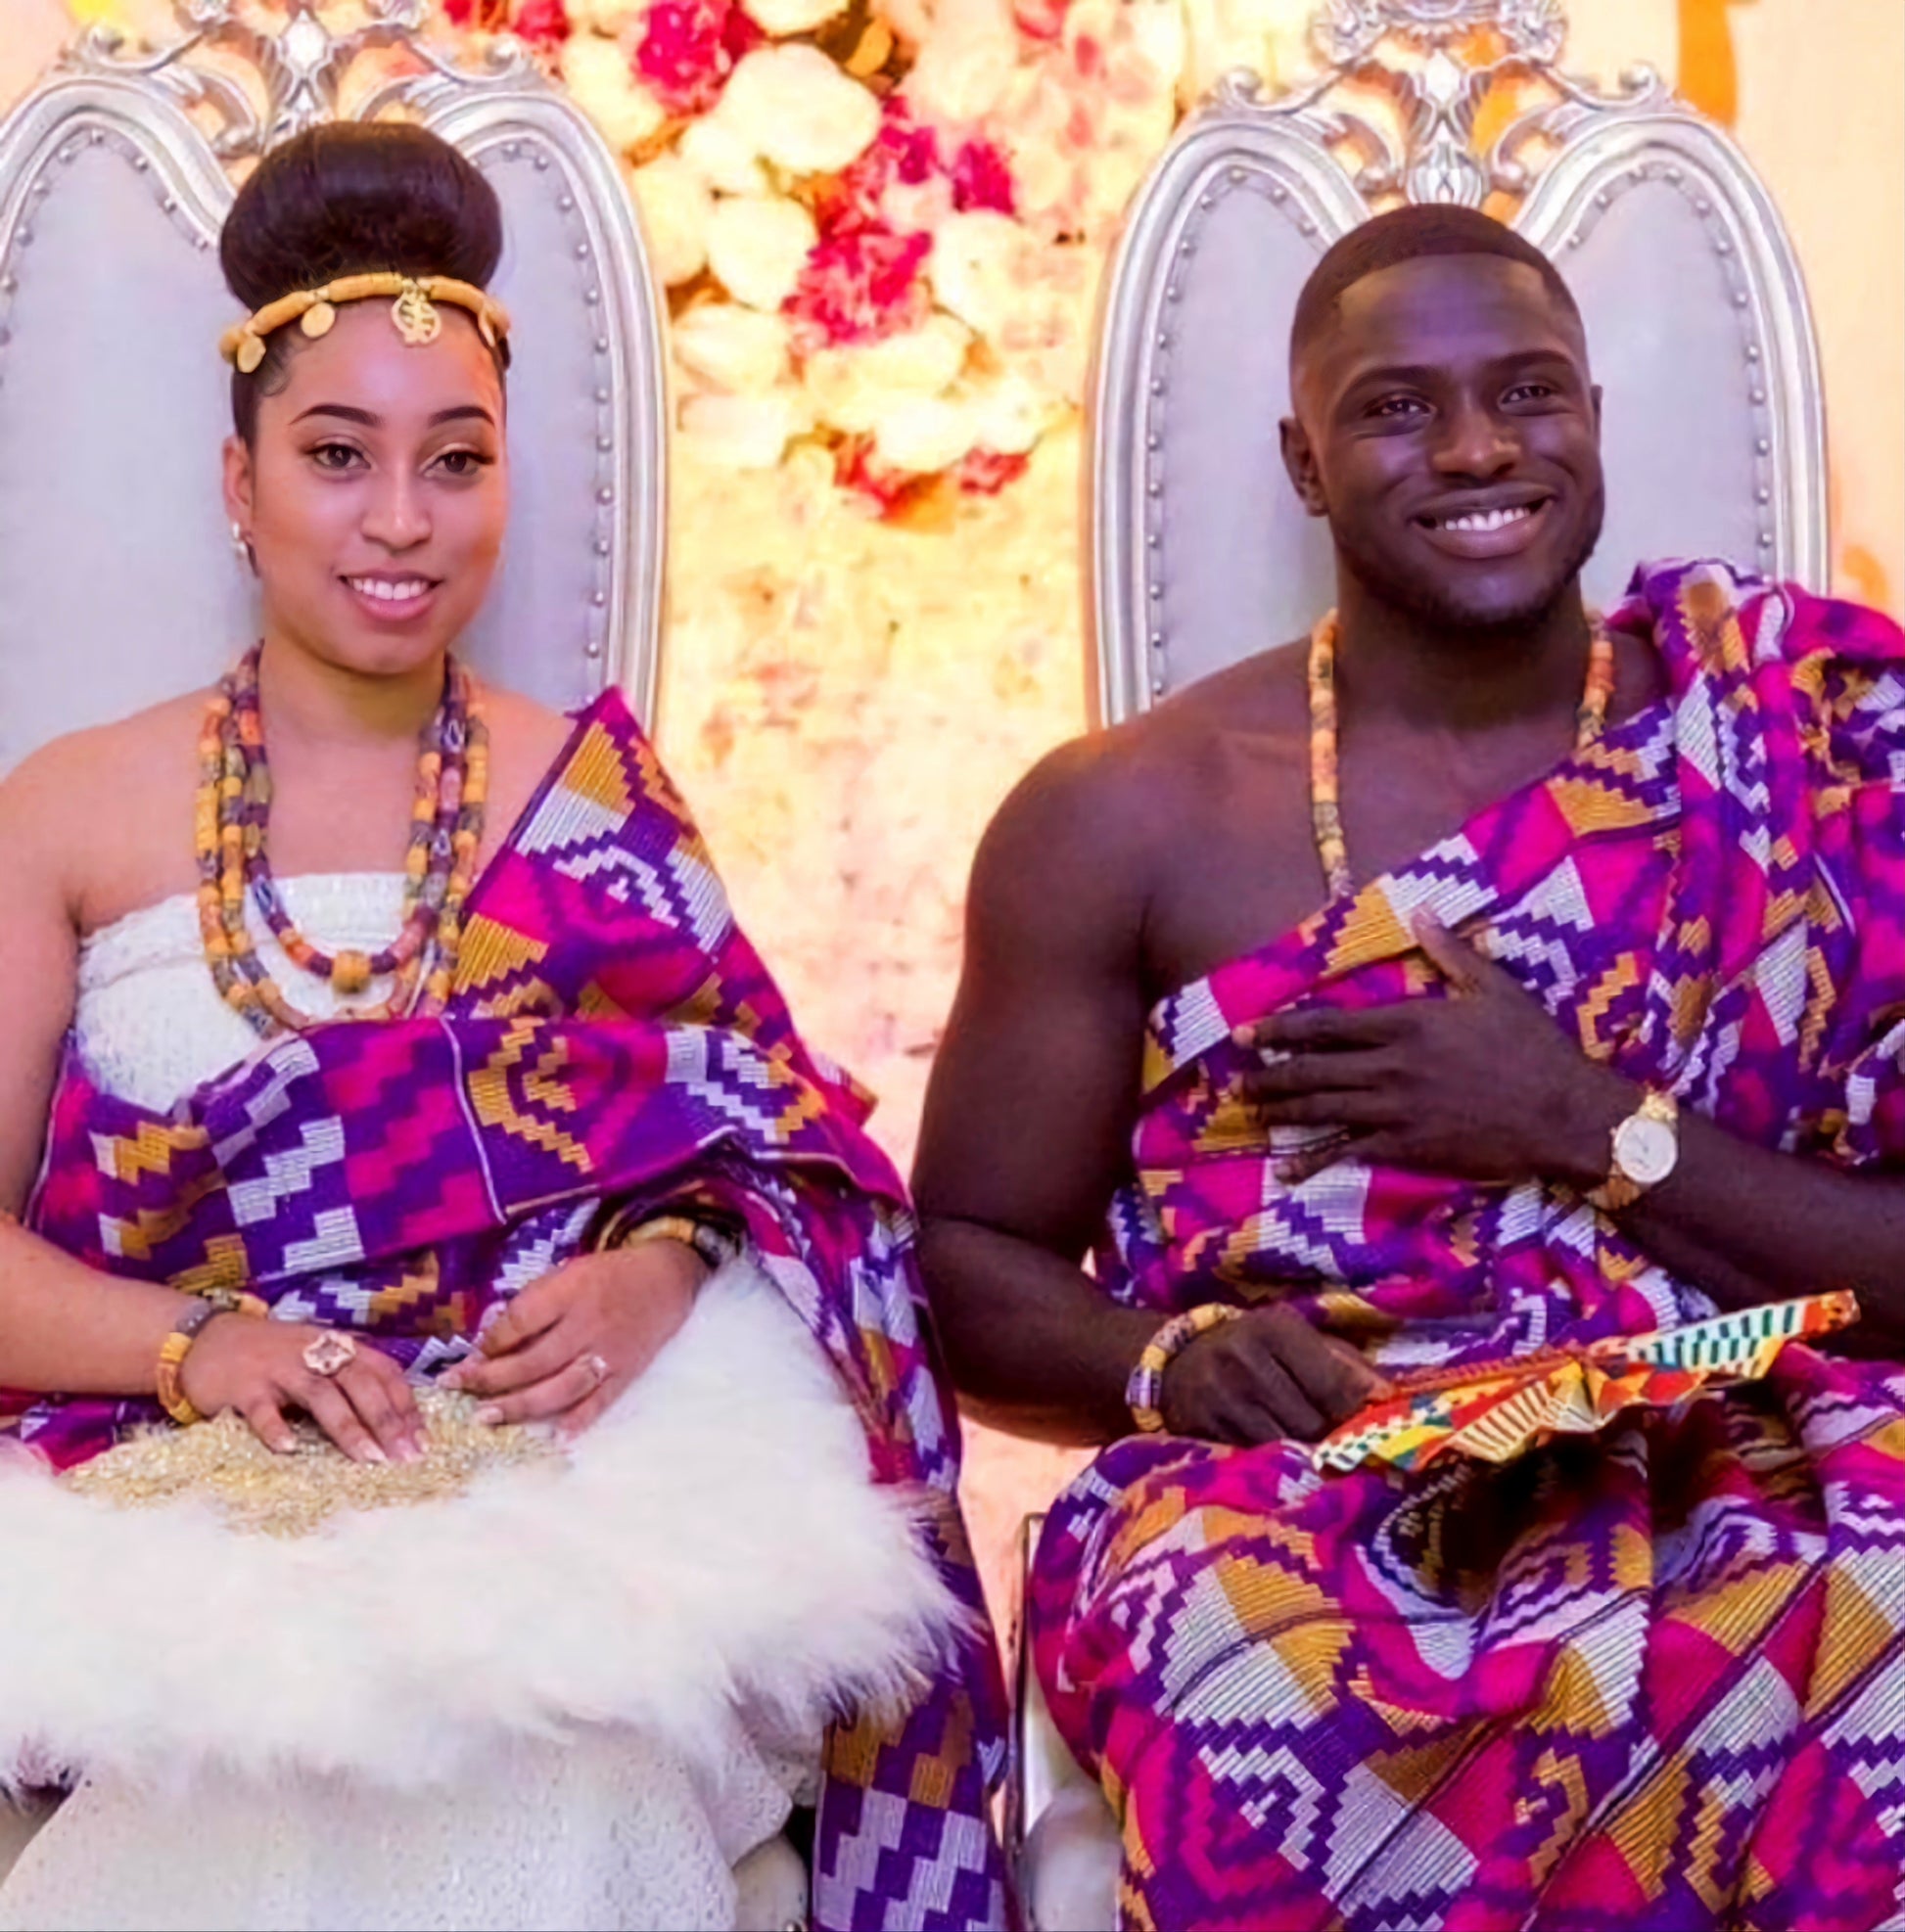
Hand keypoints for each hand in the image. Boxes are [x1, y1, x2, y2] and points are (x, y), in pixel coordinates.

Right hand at [179, 1317, 423, 1463]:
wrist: (206, 1337)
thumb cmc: (271, 1354)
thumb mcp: (316, 1354)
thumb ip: (349, 1376)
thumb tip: (395, 1416)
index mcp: (337, 1345)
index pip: (382, 1370)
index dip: (404, 1402)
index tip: (421, 1438)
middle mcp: (313, 1352)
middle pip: (359, 1383)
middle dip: (386, 1420)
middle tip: (405, 1456)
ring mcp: (279, 1368)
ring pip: (321, 1395)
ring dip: (348, 1427)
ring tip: (369, 1458)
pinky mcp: (243, 1386)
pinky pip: (263, 1409)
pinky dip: (276, 1428)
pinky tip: (289, 1449)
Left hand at [440, 1239, 705, 1436]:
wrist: (666, 1279)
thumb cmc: (609, 1274)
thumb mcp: (569, 1272)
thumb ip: (535, 1302)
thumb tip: (493, 1340)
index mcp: (572, 1291)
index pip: (521, 1321)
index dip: (491, 1341)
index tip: (471, 1355)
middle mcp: (589, 1324)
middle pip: (533, 1360)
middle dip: (491, 1378)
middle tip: (458, 1390)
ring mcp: (609, 1353)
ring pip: (560, 1387)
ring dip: (521, 1405)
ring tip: (486, 1417)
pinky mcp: (626, 1373)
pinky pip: (600, 1401)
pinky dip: (579, 1421)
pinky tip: (555, 1438)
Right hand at [1161, 1306, 1388, 1444]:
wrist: (1175, 1361)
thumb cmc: (1254, 1348)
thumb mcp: (1296, 1340)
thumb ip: (1345, 1365)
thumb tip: (1391, 1399)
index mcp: (1277, 1328)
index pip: (1333, 1383)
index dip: (1361, 1413)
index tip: (1381, 1431)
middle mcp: (1245, 1360)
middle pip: (1311, 1423)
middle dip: (1335, 1441)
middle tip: (1352, 1452)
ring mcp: (1219, 1398)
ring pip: (1283, 1446)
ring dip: (1308, 1458)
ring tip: (1321, 1460)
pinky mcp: (1201, 1429)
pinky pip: (1252, 1459)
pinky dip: (1275, 1466)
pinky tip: (1285, 1465)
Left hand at [1234, 917, 1634, 1188]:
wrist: (1566, 1113)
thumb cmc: (1535, 1048)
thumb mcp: (1496, 989)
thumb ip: (1450, 952)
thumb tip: (1420, 910)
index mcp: (1408, 1023)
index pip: (1326, 1025)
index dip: (1280, 1030)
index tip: (1246, 1033)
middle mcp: (1391, 1066)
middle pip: (1313, 1070)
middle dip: (1269, 1074)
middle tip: (1237, 1078)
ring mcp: (1396, 1110)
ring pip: (1323, 1110)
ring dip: (1282, 1110)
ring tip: (1252, 1110)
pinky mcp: (1408, 1148)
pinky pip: (1350, 1153)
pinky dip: (1315, 1161)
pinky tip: (1288, 1169)